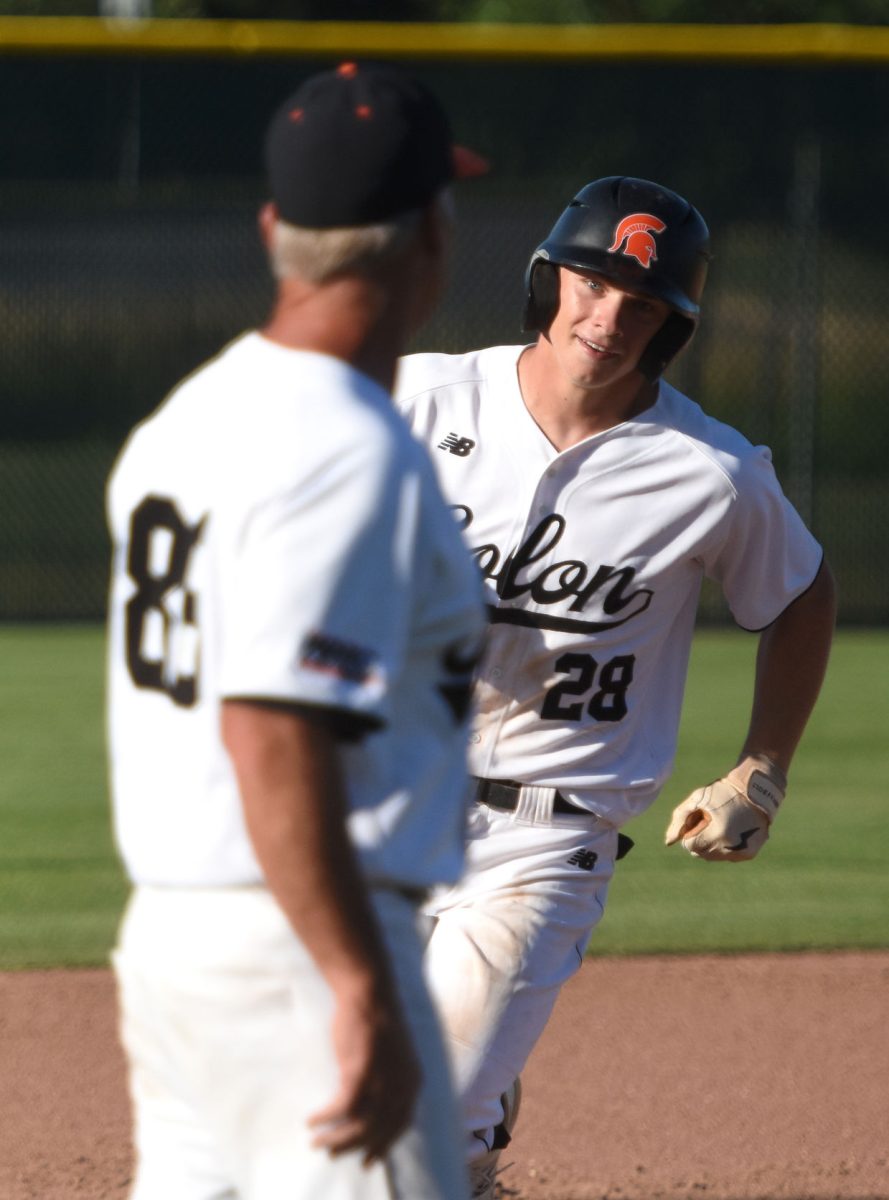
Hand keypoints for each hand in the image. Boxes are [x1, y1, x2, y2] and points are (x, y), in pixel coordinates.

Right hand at [308, 988, 420, 1164]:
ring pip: (358, 1126)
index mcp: (413, 1081)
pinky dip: (325, 1119)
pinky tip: (312, 1120)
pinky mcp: (360, 1071)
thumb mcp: (394, 1054)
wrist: (368, 989)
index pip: (401, 1125)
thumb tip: (375, 1106)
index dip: (384, 1145)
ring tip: (317, 1142)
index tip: (368, 1159)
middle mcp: (402, 1085)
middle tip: (332, 1155)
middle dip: (353, 1148)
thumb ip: (390, 1080)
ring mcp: (382, 1079)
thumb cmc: (375, 1018)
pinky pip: (341, 1109)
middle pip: (378, 1132)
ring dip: (335, 1139)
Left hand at [664, 755, 785, 861]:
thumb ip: (679, 820)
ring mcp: (741, 852)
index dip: (690, 832)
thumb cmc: (722, 792)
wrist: (755, 791)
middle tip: (708, 823)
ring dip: (711, 846)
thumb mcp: (697, 799)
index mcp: (716, 833)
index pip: (689, 845)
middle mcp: (730, 847)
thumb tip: (669, 842)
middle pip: (701, 853)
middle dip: (699, 840)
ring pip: (714, 857)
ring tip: (719, 826)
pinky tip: (730, 832)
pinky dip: (725, 848)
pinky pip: (728, 857)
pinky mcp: (749, 853)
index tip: (698, 820)